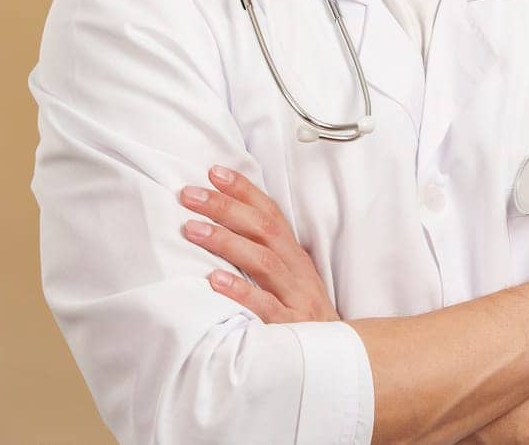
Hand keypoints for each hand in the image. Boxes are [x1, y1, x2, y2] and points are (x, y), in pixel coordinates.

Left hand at [177, 164, 338, 323]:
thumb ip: (266, 255)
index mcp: (294, 256)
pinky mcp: (290, 326)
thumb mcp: (291, 280)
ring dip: (225, 242)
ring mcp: (295, 297)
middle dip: (226, 208)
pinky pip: (264, 306)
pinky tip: (214, 280)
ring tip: (192, 229)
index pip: (271, 213)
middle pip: (263, 230)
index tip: (214, 172)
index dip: (244, 190)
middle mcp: (296, 270)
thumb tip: (226, 228)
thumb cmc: (304, 317)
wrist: (338, 356)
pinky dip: (240, 291)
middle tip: (190, 194)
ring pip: (262, 262)